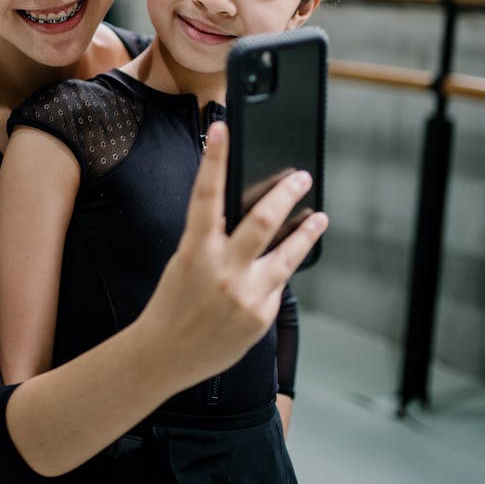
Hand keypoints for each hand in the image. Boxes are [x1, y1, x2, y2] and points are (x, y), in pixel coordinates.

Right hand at [138, 122, 327, 390]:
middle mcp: (223, 270)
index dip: (213, 158)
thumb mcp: (185, 261)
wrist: (165, 354)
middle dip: (286, 195)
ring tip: (318, 217)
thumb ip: (212, 239)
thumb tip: (245, 214)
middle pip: (262, 222)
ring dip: (306, 233)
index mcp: (195, 250)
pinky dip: (276, 274)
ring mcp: (246, 295)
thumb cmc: (173, 302)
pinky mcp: (261, 316)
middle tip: (302, 177)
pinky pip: (277, 285)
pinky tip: (276, 271)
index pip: (205, 194)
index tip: (222, 129)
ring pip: (287, 255)